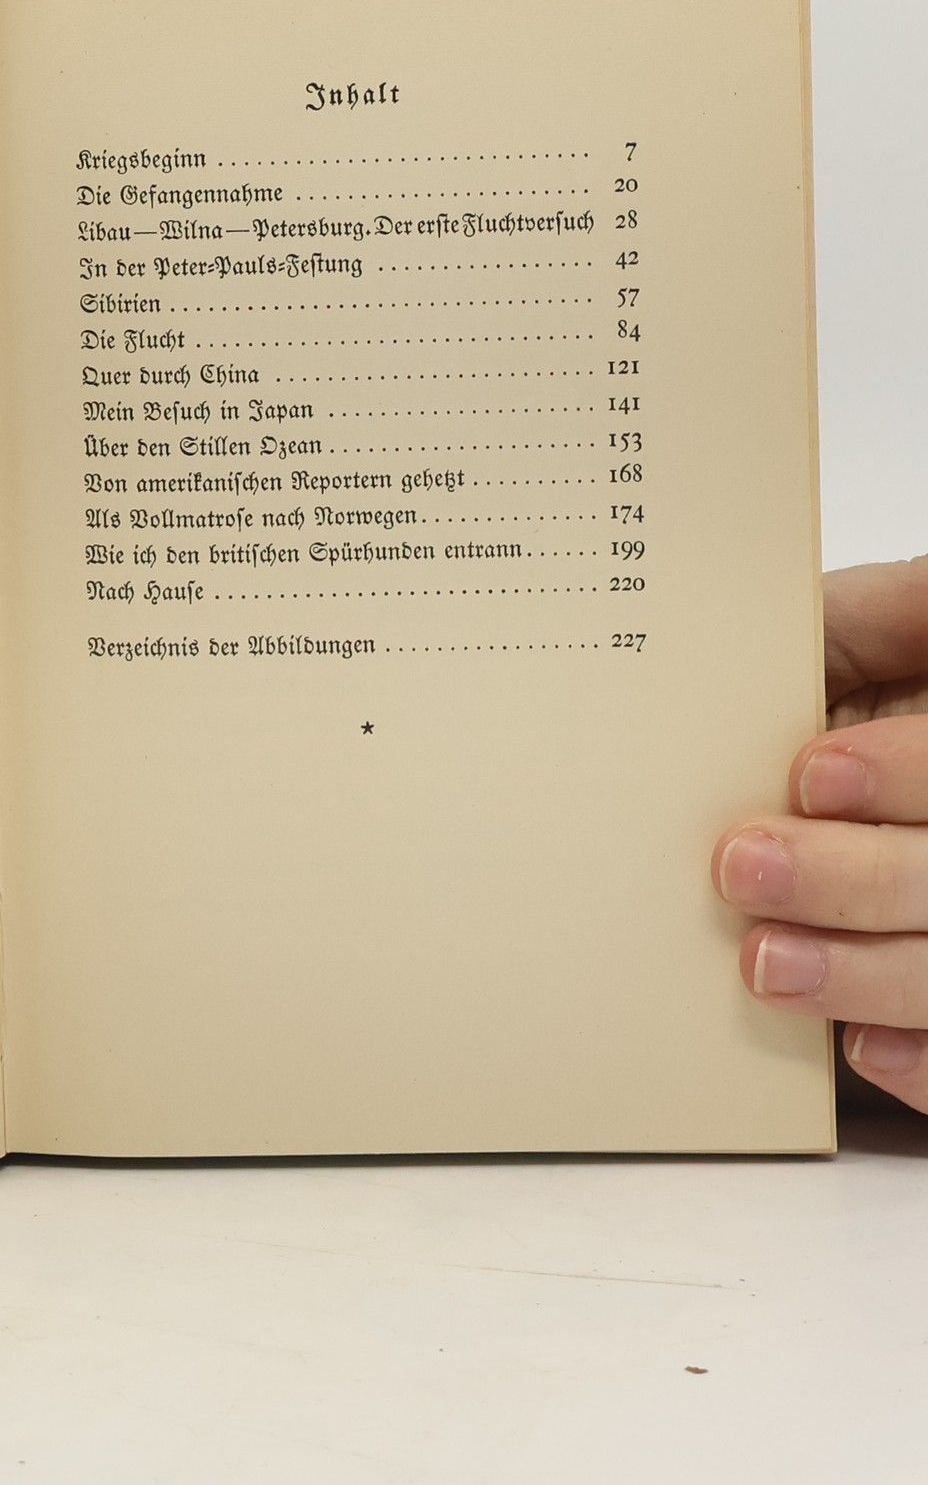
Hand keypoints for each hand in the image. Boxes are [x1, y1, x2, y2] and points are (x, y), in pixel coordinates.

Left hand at [713, 556, 927, 1106]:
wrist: (818, 759)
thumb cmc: (823, 689)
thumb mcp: (853, 631)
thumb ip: (886, 613)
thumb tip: (881, 593)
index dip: (905, 772)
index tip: (812, 770)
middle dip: (854, 876)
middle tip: (743, 866)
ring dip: (868, 971)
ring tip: (764, 963)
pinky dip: (923, 1059)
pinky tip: (864, 1051)